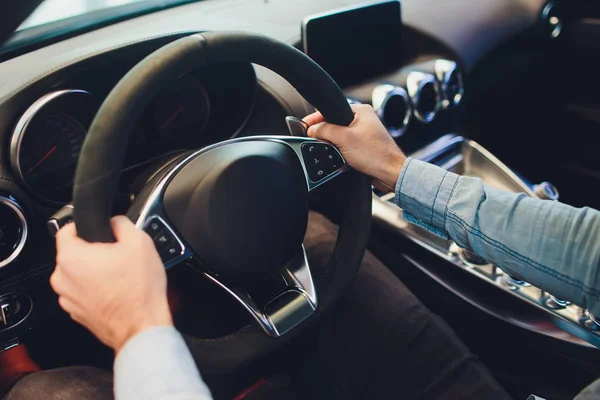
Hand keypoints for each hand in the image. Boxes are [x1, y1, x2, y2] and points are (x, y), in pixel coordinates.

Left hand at [50, 216, 172, 352]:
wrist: (142, 326)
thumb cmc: (139, 290)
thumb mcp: (139, 242)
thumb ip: (121, 223)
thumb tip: (115, 221)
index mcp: (72, 257)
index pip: (66, 229)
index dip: (86, 226)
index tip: (100, 231)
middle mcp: (62, 278)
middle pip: (74, 253)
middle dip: (94, 251)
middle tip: (118, 256)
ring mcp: (67, 298)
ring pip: (78, 274)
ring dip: (94, 271)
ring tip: (119, 275)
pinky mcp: (76, 313)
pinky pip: (82, 292)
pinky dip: (95, 290)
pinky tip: (116, 291)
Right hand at [303, 104, 406, 191]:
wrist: (390, 173)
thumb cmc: (376, 155)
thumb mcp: (344, 139)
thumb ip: (325, 130)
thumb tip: (313, 129)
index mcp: (361, 111)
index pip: (331, 110)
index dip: (316, 118)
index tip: (305, 125)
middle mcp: (363, 119)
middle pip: (334, 123)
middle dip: (324, 132)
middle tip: (315, 140)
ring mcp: (364, 133)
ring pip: (339, 135)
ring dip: (332, 143)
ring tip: (330, 150)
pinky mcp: (363, 146)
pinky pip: (345, 145)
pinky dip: (339, 151)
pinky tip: (340, 157)